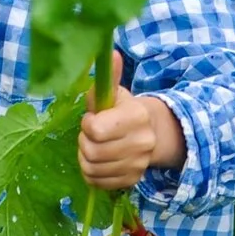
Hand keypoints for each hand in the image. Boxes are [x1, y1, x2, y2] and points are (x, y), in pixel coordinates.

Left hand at [78, 52, 185, 190]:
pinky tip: (98, 161)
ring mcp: (138, 164)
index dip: (87, 124)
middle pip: (93, 152)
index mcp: (137, 116)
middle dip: (84, 142)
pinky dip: (91, 173)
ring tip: (92, 147)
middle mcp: (142, 143)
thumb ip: (109, 77)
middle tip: (89, 135)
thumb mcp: (115, 93)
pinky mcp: (131, 180)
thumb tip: (111, 53)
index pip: (97, 130)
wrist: (149, 133)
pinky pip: (97, 182)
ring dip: (85, 158)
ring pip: (92, 169)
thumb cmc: (123, 110)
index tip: (90, 119)